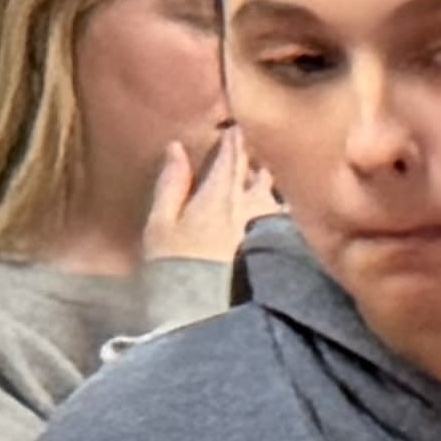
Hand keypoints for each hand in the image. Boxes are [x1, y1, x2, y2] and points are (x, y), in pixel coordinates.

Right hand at [142, 132, 278, 264]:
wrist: (204, 314)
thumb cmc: (175, 268)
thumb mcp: (161, 223)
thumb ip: (172, 183)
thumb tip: (177, 147)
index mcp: (218, 198)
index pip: (230, 160)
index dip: (234, 141)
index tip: (237, 126)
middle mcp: (247, 210)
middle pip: (255, 175)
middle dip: (255, 157)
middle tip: (255, 142)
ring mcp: (263, 231)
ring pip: (271, 197)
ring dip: (270, 182)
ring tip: (268, 173)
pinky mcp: (272, 253)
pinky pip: (280, 221)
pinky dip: (278, 209)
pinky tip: (280, 210)